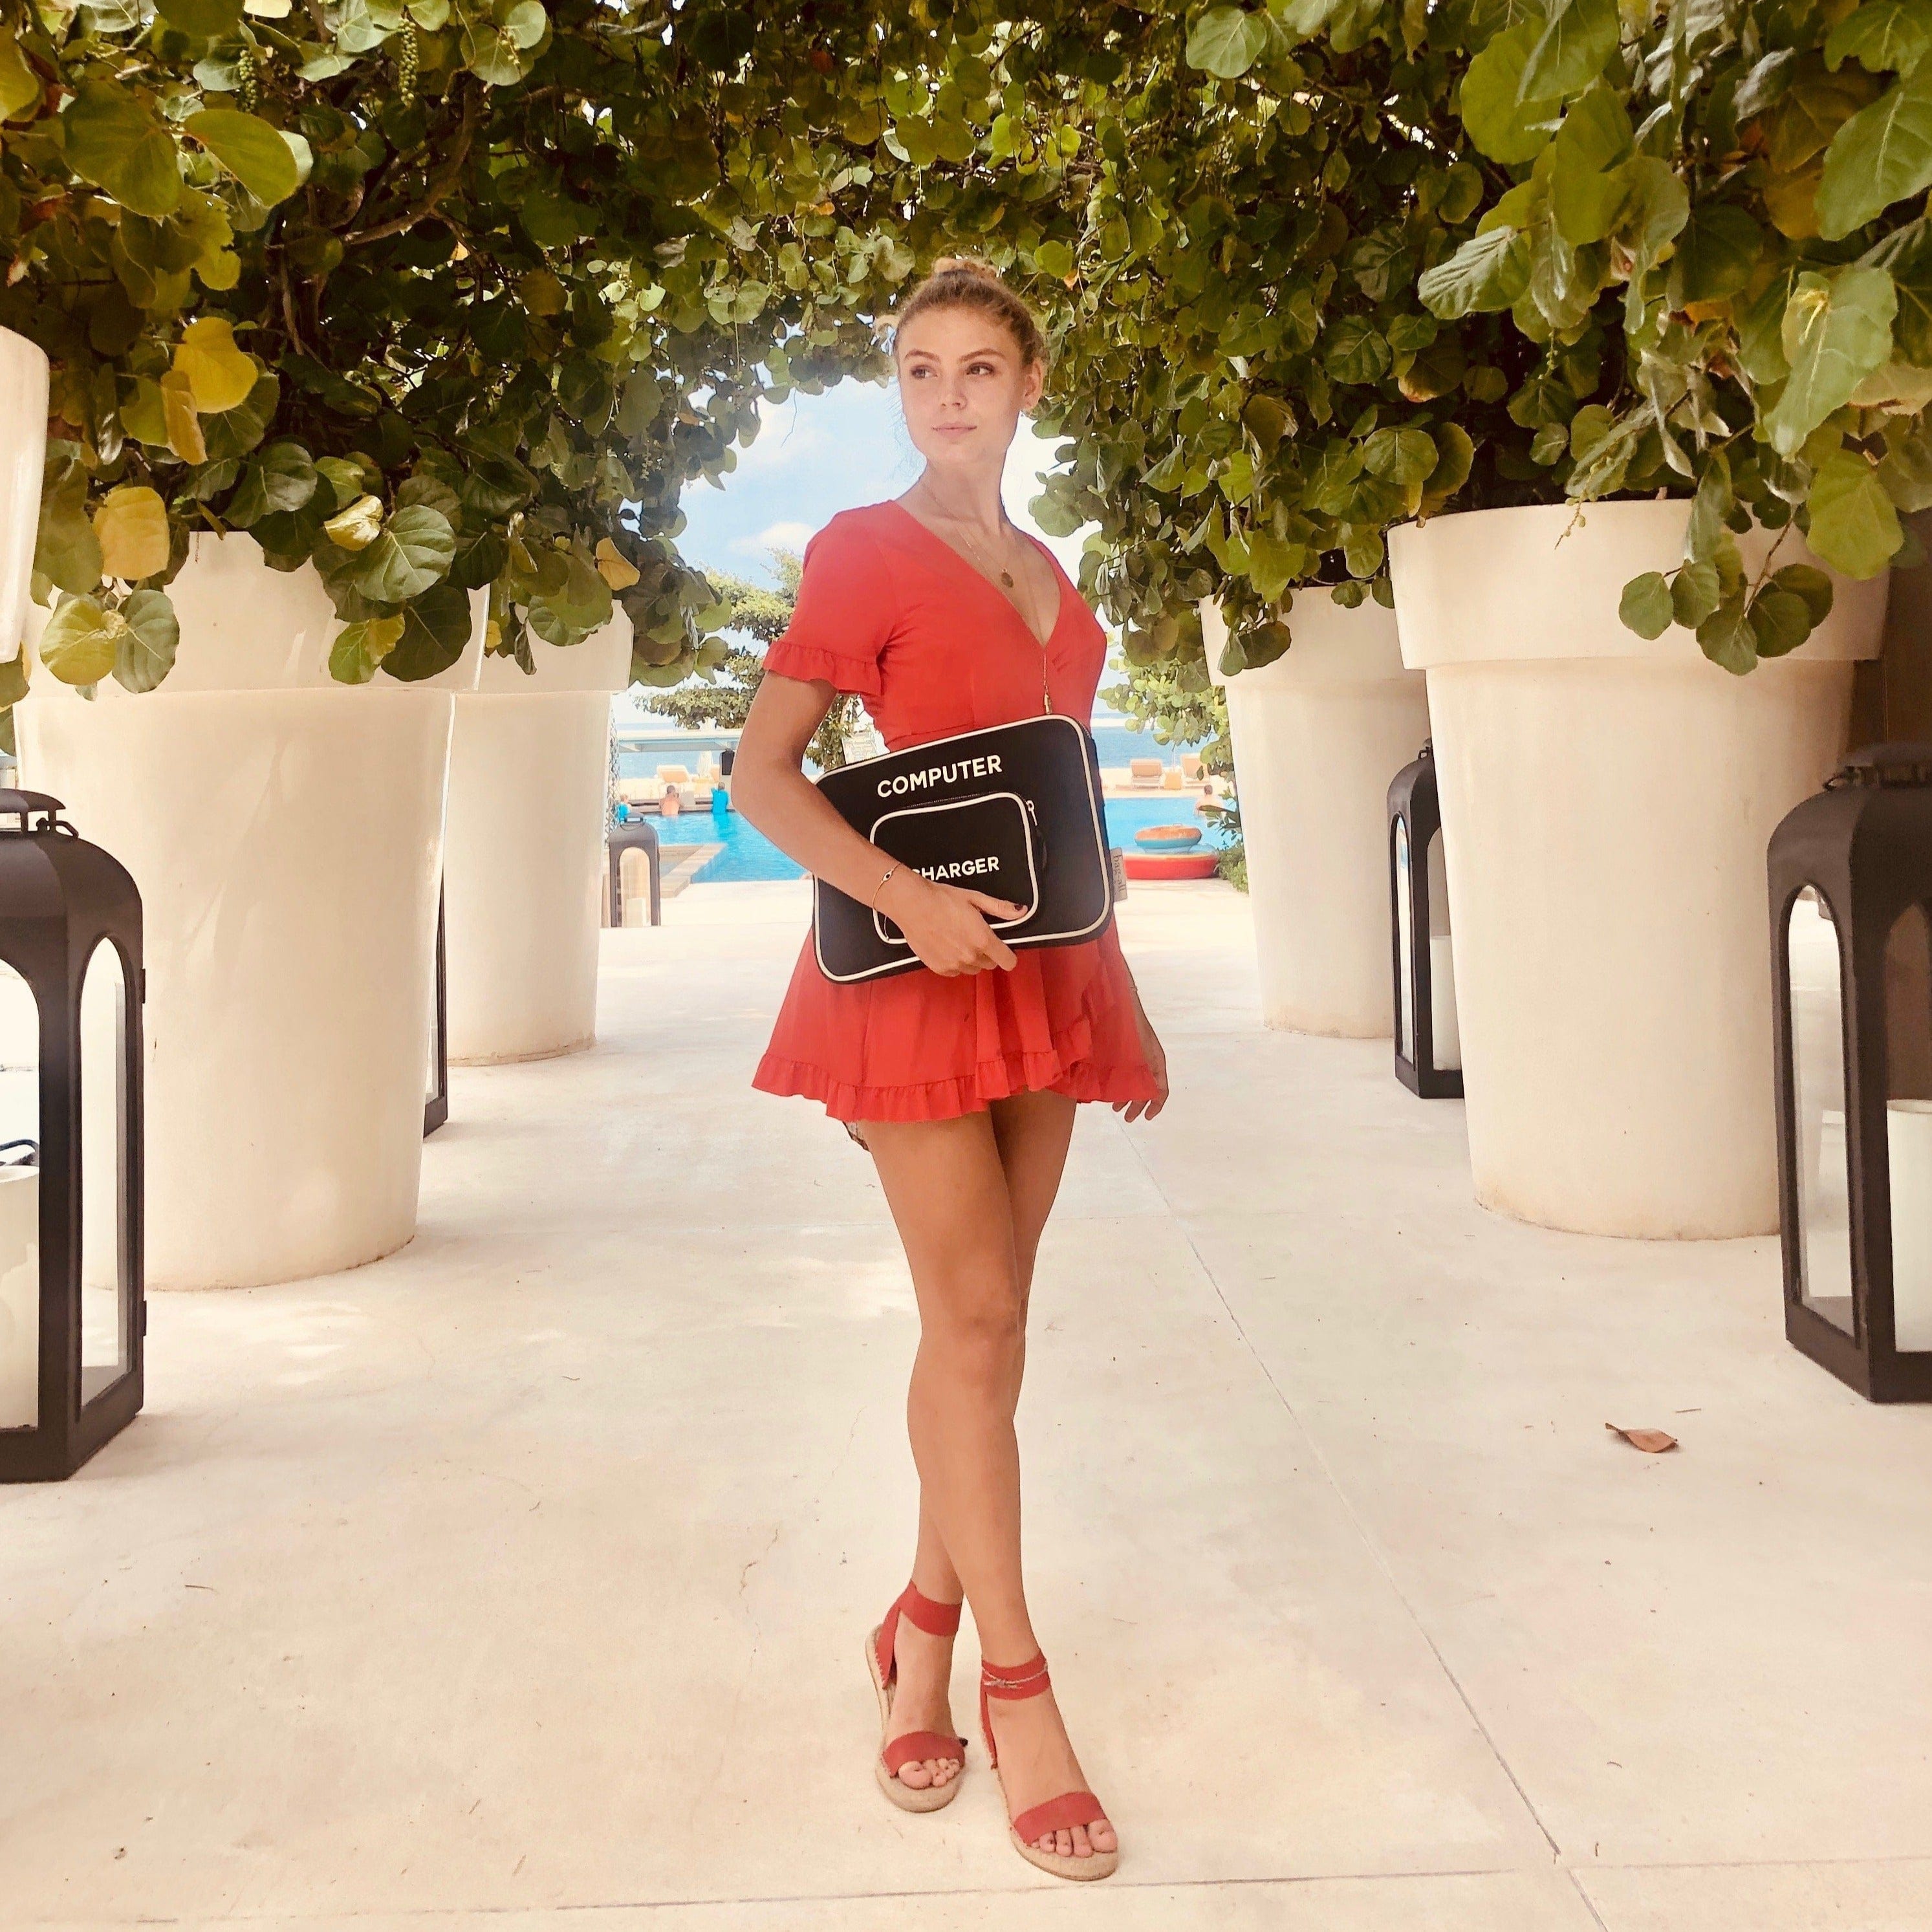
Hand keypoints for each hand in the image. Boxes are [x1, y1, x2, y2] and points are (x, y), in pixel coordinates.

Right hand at [879, 869, 1025, 976]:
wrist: (911, 904)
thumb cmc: (943, 898)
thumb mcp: (975, 898)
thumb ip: (1000, 908)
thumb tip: (1022, 911)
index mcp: (983, 939)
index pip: (1008, 961)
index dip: (1008, 955)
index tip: (1003, 948)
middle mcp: (971, 956)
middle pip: (990, 964)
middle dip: (988, 953)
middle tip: (974, 936)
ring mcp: (954, 964)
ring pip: (973, 969)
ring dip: (971, 959)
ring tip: (958, 939)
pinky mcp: (939, 968)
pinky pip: (956, 971)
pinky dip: (954, 962)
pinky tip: (946, 945)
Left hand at [1114, 1001, 1167, 1121]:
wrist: (1120, 1002)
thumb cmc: (1129, 1025)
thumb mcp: (1139, 1053)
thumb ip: (1141, 1074)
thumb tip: (1145, 1095)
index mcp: (1156, 1062)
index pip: (1161, 1090)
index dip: (1155, 1106)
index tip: (1147, 1117)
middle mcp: (1148, 1060)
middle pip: (1146, 1089)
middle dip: (1137, 1105)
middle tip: (1125, 1117)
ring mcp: (1136, 1056)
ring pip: (1135, 1082)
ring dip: (1127, 1096)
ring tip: (1114, 1107)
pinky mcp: (1124, 1051)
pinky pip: (1125, 1072)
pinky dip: (1120, 1083)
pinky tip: (1108, 1089)